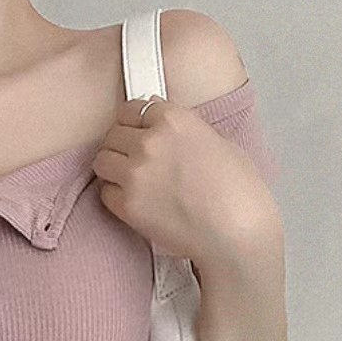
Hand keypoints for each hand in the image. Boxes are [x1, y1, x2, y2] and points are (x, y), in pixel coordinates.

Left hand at [91, 93, 278, 266]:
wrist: (236, 232)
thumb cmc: (239, 192)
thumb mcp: (218, 142)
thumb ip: (185, 131)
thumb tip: (167, 132)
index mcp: (175, 120)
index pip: (136, 109)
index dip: (138, 122)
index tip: (138, 129)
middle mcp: (149, 142)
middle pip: (114, 133)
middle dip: (123, 143)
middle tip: (133, 156)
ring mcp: (134, 174)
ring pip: (102, 160)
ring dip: (113, 166)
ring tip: (130, 177)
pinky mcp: (126, 205)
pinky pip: (105, 192)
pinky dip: (115, 194)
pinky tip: (134, 199)